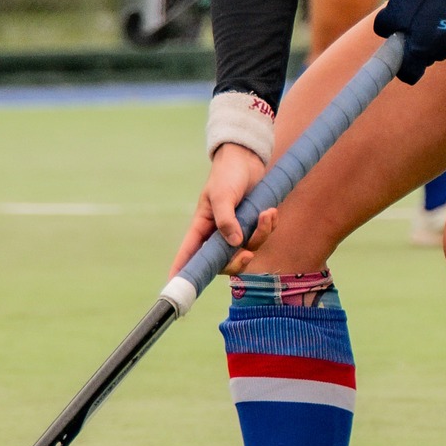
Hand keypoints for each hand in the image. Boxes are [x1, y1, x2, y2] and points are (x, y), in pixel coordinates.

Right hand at [170, 142, 277, 275]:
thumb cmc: (227, 174)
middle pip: (224, 262)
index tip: (174, 287)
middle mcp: (218, 233)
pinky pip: (262, 237)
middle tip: (247, 254)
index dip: (183, 271)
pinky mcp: (252, 225)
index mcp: (202, 227)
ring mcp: (236, 230)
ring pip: (248, 249)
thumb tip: (235, 245)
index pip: (189, 253)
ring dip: (261, 233)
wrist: (247, 158)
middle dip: (237, 262)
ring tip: (267, 212)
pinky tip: (271, 211)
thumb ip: (226, 220)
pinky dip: (269, 226)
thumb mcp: (222, 195)